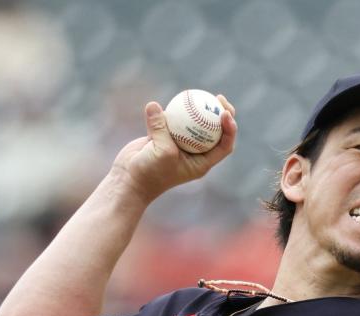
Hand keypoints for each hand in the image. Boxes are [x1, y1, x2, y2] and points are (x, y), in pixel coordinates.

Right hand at [111, 95, 237, 202]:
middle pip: (214, 131)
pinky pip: (174, 119)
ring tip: (200, 93)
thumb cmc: (150, 173)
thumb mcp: (161, 151)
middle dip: (220, 114)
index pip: (224, 146)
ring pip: (194, 123)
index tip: (224, 114)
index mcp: (202, 163)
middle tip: (219, 98)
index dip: (230, 130)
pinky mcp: (165, 135)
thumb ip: (160, 128)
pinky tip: (179, 97)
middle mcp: (194, 153)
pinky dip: (176, 109)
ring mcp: (180, 143)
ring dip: (198, 109)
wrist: (129, 179)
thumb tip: (154, 105)